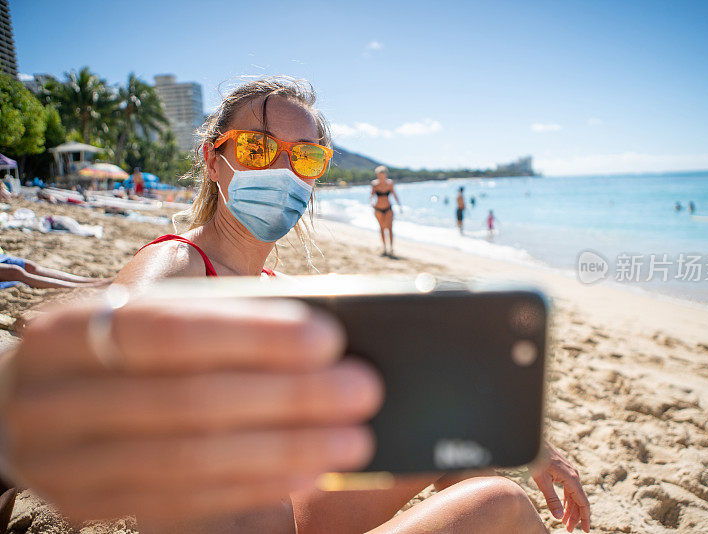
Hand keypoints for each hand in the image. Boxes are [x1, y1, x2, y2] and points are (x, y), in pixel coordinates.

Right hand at [1, 296, 382, 523]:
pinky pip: (181, 503)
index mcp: (65, 334)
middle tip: (362, 387)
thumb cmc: (114, 344)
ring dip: (283, 451)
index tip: (330, 336)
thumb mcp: (145, 316)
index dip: (250, 336)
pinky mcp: (86, 505)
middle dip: (286, 397)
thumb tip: (315, 339)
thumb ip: (212, 321)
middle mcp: (50, 401)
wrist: (32, 401)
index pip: (165, 331)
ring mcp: (62, 464)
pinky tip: (307, 470)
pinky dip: (253, 487)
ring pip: (187, 462)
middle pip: (184, 402)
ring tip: (353, 437)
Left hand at [529, 442, 589, 531]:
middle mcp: (574, 475)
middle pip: (579, 501)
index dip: (585, 517)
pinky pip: (569, 489)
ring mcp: (570, 473)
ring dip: (570, 509)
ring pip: (574, 495)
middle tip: (569, 529)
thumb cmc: (537, 459)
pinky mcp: (564, 471)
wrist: (535, 443)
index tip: (586, 530)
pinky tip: (562, 508)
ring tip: (564, 522)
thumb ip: (551, 499)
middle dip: (575, 516)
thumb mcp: (542, 481)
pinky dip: (567, 500)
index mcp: (572, 479)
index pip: (583, 503)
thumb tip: (559, 517)